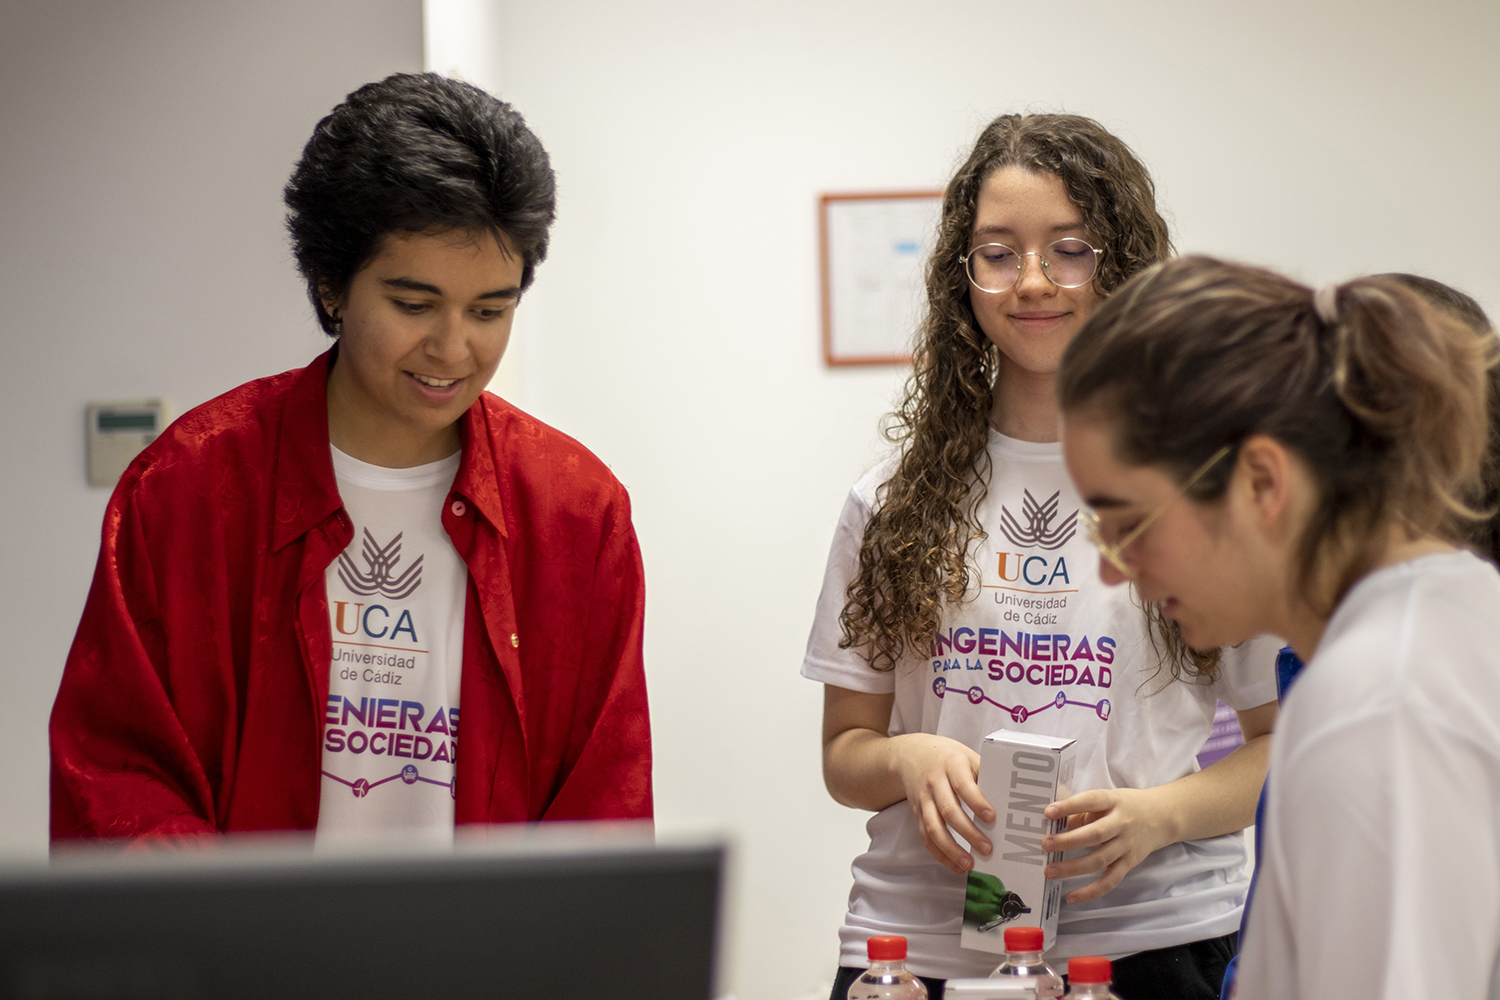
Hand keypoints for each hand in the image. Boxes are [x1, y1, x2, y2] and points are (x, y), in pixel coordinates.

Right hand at [890, 734, 993, 873]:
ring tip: (969, 864)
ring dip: (951, 849)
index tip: (992, 818)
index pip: (963, 786)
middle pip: (949, 810)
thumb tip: (1011, 798)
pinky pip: (926, 837)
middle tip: (987, 849)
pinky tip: (955, 864)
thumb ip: (985, 774)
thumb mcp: (968, 757)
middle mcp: (935, 783)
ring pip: (934, 827)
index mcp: (952, 765)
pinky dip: (940, 854)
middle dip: (968, 832)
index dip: (977, 803)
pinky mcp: (918, 814)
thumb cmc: (949, 758)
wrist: (913, 755)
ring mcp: (924, 800)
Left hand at [1041, 786, 1176, 902]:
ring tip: (1050, 871)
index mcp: (1113, 801)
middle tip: (1045, 845)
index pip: (1090, 801)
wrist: (1162, 817)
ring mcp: (1126, 845)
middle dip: (1068, 841)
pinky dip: (1090, 891)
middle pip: (1094, 834)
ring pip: (1099, 859)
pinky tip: (1071, 897)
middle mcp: (1121, 823)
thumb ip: (1083, 811)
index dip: (1069, 806)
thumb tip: (1056, 825)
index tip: (1048, 812)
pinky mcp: (1129, 863)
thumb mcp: (1107, 800)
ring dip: (1072, 867)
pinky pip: (1109, 881)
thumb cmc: (1126, 806)